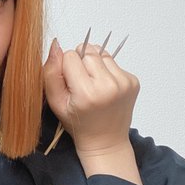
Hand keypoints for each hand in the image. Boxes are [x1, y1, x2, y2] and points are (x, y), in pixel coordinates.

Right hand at [43, 39, 139, 155]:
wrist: (105, 140)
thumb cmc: (78, 122)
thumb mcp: (55, 102)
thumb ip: (51, 73)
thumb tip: (55, 44)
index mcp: (87, 92)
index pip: (70, 56)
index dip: (66, 68)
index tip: (70, 85)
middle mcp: (109, 86)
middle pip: (87, 51)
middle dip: (81, 64)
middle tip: (81, 85)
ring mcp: (124, 83)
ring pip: (101, 53)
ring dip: (94, 65)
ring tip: (93, 86)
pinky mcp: (133, 81)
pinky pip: (114, 62)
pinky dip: (107, 71)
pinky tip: (104, 89)